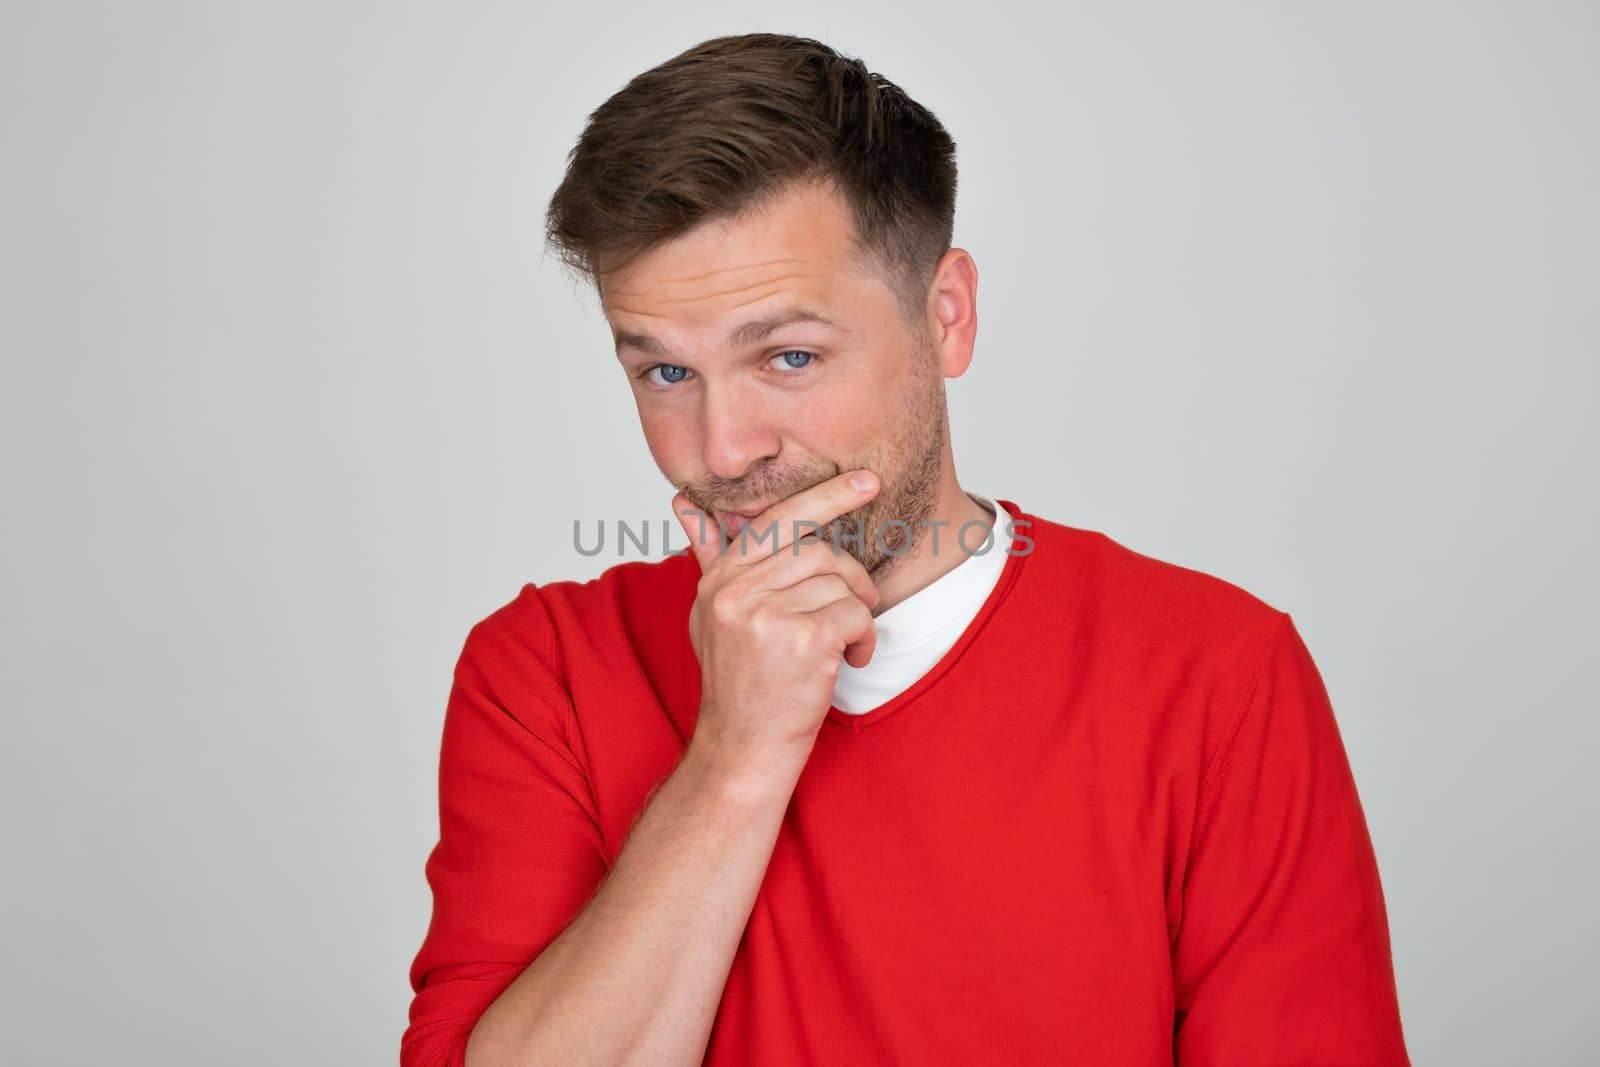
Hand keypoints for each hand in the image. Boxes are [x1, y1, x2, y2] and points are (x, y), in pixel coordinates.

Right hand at [672, 470, 881, 769]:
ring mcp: (765, 615)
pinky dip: (864, 638)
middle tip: (857, 607)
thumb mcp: (710, 616)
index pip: (776, 520)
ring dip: (858, 614)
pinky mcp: (801, 641)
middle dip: (851, 577)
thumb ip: (709, 557)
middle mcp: (734, 592)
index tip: (866, 481)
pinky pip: (855, 614)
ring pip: (841, 582)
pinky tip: (849, 661)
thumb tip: (685, 503)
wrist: (741, 750)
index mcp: (718, 581)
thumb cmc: (737, 684)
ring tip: (844, 645)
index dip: (827, 496)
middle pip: (818, 550)